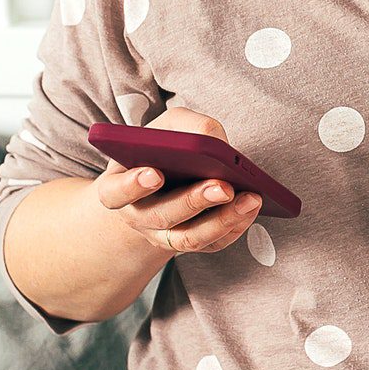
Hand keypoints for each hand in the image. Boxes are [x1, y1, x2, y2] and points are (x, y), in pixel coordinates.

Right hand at [89, 106, 262, 258]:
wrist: (163, 178)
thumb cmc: (162, 148)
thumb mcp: (167, 128)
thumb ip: (185, 126)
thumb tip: (215, 141)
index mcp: (118, 186)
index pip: (116, 192)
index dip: (133, 185)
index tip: (156, 173)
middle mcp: (138, 216)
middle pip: (162, 216)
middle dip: (195, 200)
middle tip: (223, 186)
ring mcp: (163, 235)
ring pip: (190, 237)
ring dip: (222, 219)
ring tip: (250, 198)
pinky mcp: (190, 242)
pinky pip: (212, 244)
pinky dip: (235, 226)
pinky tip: (252, 206)